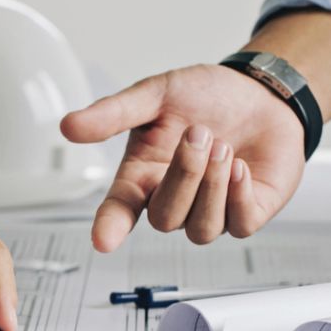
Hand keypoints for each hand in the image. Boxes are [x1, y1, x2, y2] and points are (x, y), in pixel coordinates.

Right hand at [61, 64, 304, 250]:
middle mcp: (174, 199)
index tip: (103, 240)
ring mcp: (210, 211)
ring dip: (212, 184)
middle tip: (199, 134)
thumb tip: (69, 126)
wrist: (261, 91)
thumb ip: (114, 112)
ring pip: (201, 228)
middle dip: (183, 175)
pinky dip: (238, 195)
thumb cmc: (207, 95)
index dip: (110, 226)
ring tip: (223, 146)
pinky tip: (240, 166)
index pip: (119, 210)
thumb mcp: (157, 94)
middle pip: (164, 218)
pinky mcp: (247, 215)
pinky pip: (238, 226)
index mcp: (143, 175)